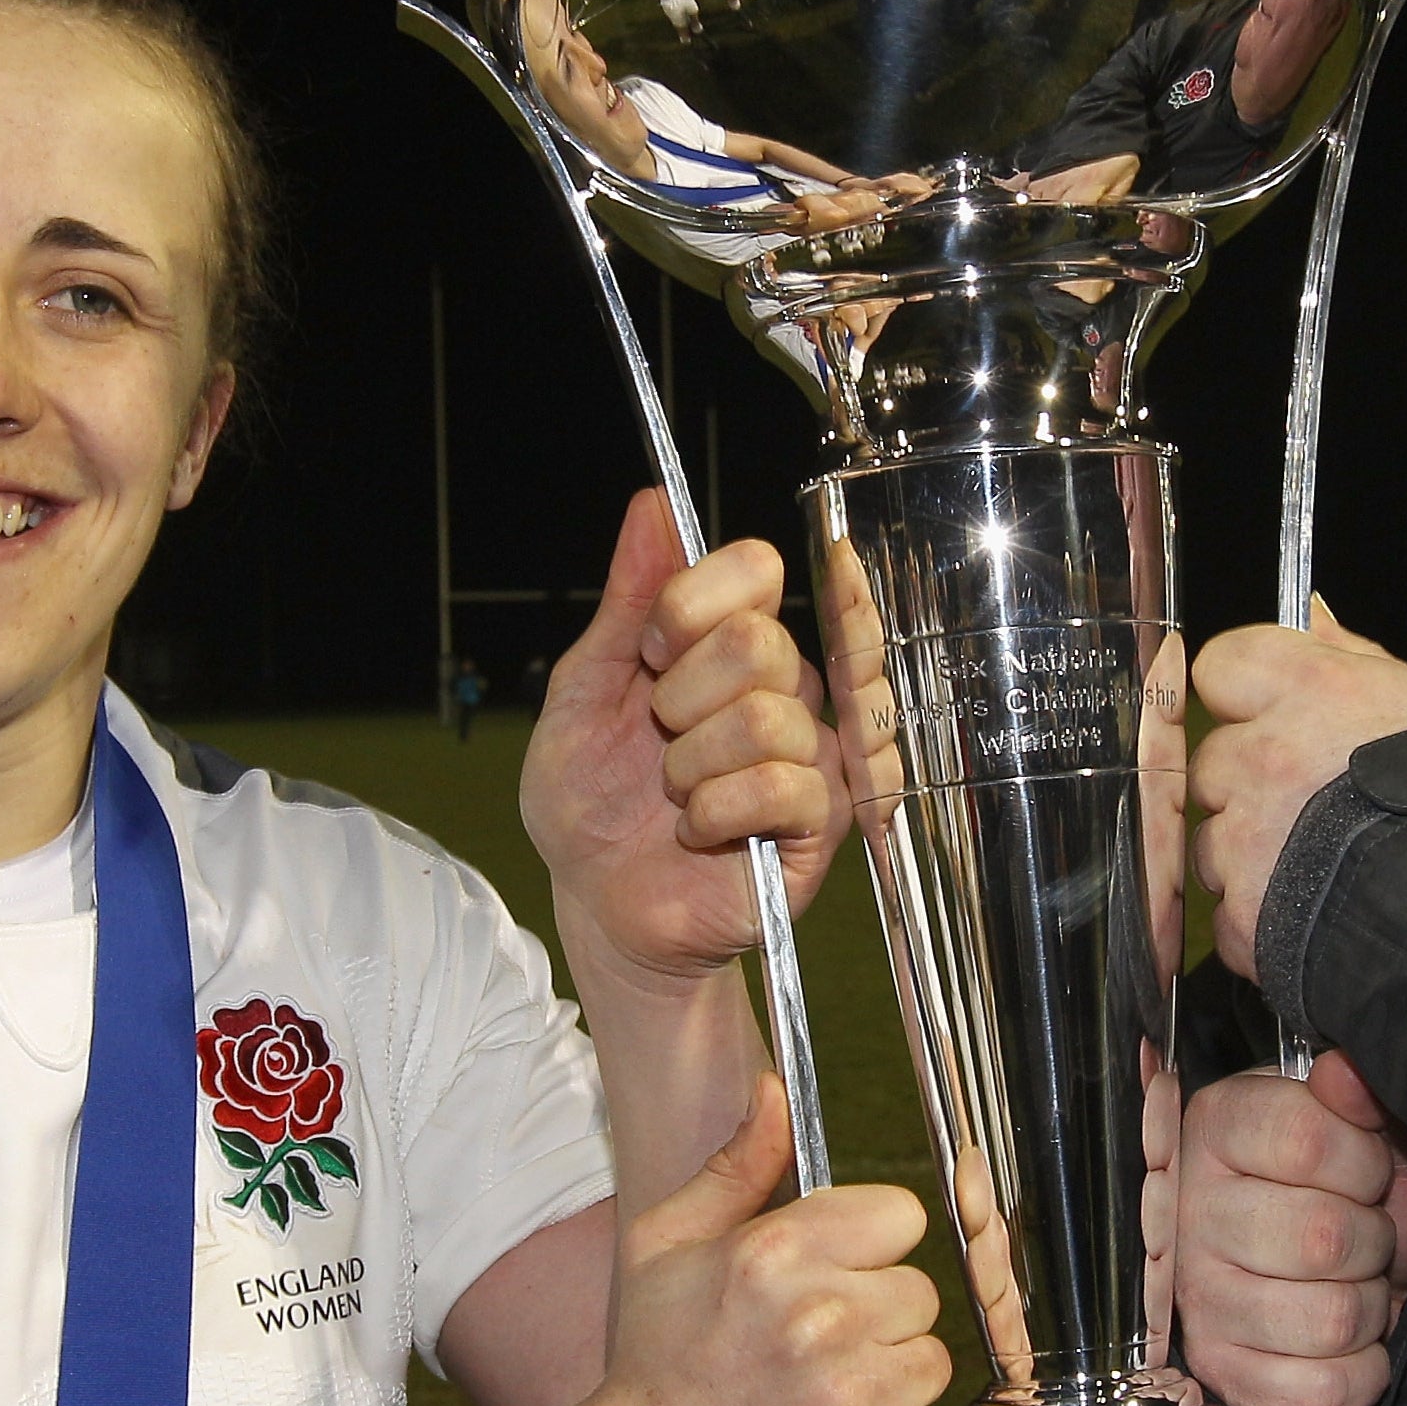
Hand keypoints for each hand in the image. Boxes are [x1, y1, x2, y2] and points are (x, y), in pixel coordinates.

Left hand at [522, 490, 842, 993]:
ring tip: (675, 796)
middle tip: (659, 737)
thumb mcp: (585, 687)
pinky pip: (783, 787)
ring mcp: (810, 753)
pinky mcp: (822, 822)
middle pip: (758, 642)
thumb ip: (626, 600)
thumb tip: (653, 504)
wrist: (597, 901)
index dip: (691, 603)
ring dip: (691, 766)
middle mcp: (783, 688)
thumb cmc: (592, 800)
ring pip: (766, 718)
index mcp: (730, 643)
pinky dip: (715, 811)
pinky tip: (698, 829)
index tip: (650, 650)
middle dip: (679, 696)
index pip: (755, 569)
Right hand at [538, 1081, 947, 1405]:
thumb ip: (738, 1167)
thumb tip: (776, 1093)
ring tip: (823, 1389)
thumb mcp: (669, 1245)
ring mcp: (847, 1397)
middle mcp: (820, 1320)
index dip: (871, 1244)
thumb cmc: (656, 1360)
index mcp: (776, 1254)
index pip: (901, 1216)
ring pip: (929, 1361)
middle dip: (879, 1313)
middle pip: (921, 1291)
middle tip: (818, 1341)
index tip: (838, 1270)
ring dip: (889, 1374)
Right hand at [1176, 1053, 1406, 1405]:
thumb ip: (1360, 1089)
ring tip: (1351, 1283)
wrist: (1339, 1259)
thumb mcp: (1368, 1119)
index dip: (1364, 1162)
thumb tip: (1343, 1074)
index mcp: (1215, 1128)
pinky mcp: (1223, 1374)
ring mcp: (1198, 1301)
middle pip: (1323, 1238)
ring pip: (1331, 1320)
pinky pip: (1323, 1391)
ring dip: (1370, 1307)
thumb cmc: (1348, 1182)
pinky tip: (1348, 1339)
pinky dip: (1363, 1371)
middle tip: (1361, 1233)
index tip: (1365, 1170)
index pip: (1306, 1141)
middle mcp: (1188, 1214)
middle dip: (1373, 1240)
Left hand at [1186, 602, 1406, 980]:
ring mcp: (1247, 839)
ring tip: (1321, 870)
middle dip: (1250, 785)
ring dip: (1249, 856)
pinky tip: (1315, 917)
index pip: (1224, 665)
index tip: (1269, 715)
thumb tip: (1314, 618)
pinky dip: (1261, 922)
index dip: (1244, 694)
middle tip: (1310, 808)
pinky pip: (1231, 914)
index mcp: (1311, 691)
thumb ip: (1355, 659)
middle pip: (1215, 761)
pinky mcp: (1246, 915)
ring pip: (1212, 840)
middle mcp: (1266, 757)